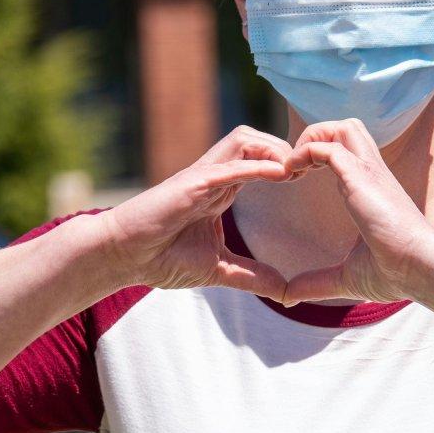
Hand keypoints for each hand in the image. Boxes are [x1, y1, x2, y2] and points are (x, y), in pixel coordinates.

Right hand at [87, 126, 297, 297]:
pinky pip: (228, 167)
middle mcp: (214, 177)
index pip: (260, 159)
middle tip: (310, 168)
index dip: (287, 162)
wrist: (123, 257)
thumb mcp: (218, 269)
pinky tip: (280, 173)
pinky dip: (256, 166)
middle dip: (287, 148)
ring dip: (274, 149)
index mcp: (221, 190)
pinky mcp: (191, 185)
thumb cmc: (161, 257)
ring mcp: (202, 178)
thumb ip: (251, 276)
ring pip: (244, 139)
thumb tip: (284, 292)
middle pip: (257, 140)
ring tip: (296, 170)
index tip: (310, 179)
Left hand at [277, 120, 433, 305]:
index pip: (346, 149)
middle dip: (315, 136)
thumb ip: (317, 283)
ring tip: (293, 167)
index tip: (295, 178)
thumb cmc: (395, 272)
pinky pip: (328, 147)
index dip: (316, 155)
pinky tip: (292, 174)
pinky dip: (306, 152)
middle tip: (295, 168)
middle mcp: (371, 173)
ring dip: (311, 138)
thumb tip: (289, 298)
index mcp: (369, 189)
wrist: (422, 269)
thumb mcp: (347, 277)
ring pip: (340, 126)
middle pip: (345, 127)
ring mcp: (368, 172)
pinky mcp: (361, 177)